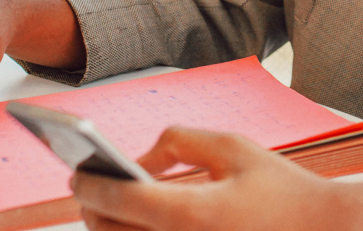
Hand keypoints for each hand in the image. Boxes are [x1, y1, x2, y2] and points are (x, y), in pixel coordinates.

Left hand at [71, 127, 362, 230]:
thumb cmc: (283, 191)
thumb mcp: (235, 147)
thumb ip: (180, 141)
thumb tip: (140, 159)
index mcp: (192, 214)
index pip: (118, 199)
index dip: (90, 182)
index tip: (79, 171)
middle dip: (94, 208)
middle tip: (91, 188)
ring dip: (112, 228)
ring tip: (110, 208)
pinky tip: (141, 223)